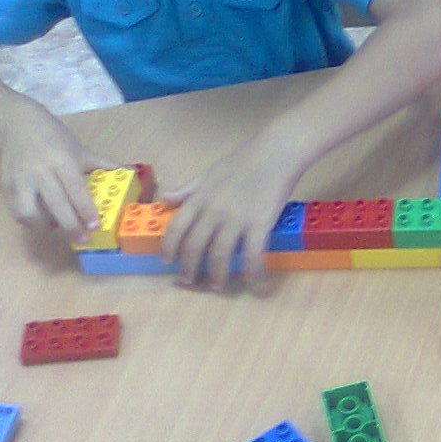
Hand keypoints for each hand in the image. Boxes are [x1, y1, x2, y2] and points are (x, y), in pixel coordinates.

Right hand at [0, 104, 112, 238]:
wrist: (16, 124)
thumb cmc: (53, 137)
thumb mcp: (79, 149)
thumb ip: (103, 164)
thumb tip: (130, 171)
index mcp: (61, 161)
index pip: (75, 189)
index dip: (85, 209)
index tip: (95, 226)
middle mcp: (39, 172)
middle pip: (54, 203)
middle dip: (69, 225)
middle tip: (82, 239)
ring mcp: (19, 180)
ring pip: (28, 211)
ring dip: (42, 225)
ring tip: (55, 228)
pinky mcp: (5, 186)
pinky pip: (16, 211)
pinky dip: (29, 220)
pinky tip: (40, 219)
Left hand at [159, 136, 298, 291]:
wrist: (275, 154)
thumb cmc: (244, 161)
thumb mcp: (209, 173)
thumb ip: (188, 190)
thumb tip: (165, 198)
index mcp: (200, 198)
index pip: (176, 227)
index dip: (169, 248)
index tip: (167, 261)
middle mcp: (213, 212)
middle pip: (194, 247)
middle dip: (189, 268)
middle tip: (190, 282)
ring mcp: (236, 220)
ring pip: (219, 256)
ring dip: (217, 277)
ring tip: (217, 288)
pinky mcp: (259, 225)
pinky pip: (252, 256)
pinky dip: (252, 274)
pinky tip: (255, 285)